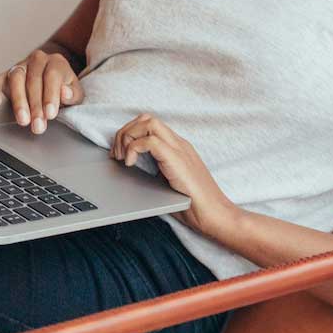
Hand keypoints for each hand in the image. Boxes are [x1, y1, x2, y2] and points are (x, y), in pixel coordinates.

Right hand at [0, 44, 80, 133]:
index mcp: (56, 62)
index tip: (50, 114)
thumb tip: (65, 93)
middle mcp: (37, 60)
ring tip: (23, 120)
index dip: (51, 96)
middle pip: (33, 80)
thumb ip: (73, 94)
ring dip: (18, 101)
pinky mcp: (5, 76)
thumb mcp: (76, 93)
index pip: (52, 76)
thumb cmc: (64, 88)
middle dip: (35, 105)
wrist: (53, 78)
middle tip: (38, 125)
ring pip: (16, 79)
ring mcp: (20, 66)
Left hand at [112, 113, 239, 236]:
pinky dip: (134, 149)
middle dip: (125, 132)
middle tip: (117, 155)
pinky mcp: (176, 159)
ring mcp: (179, 149)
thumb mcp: (168, 184)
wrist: (215, 214)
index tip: (118, 154)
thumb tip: (132, 173)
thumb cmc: (194, 205)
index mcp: (176, 147)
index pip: (149, 124)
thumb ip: (155, 173)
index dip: (128, 134)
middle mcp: (178, 144)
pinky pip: (150, 141)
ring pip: (148, 123)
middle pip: (146, 118)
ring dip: (128, 137)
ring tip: (123, 158)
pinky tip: (131, 165)